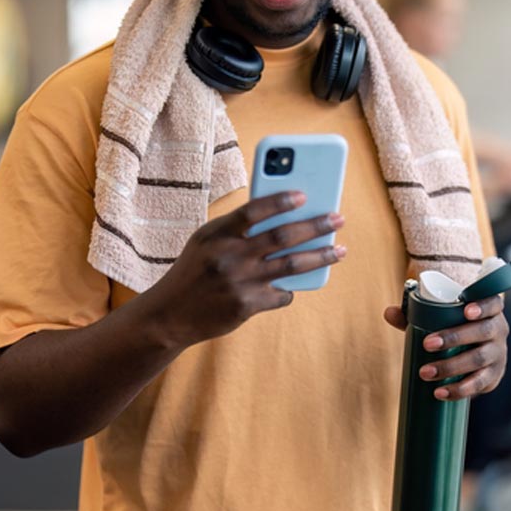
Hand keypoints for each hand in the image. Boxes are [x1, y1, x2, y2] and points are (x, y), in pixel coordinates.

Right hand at [147, 190, 345, 347]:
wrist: (170, 314)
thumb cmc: (195, 270)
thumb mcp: (206, 242)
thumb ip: (237, 229)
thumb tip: (286, 218)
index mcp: (216, 233)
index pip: (253, 210)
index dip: (280, 201)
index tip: (304, 196)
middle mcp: (229, 256)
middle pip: (282, 236)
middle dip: (315, 226)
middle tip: (338, 219)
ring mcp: (239, 282)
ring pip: (291, 265)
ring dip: (320, 256)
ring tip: (339, 250)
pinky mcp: (246, 306)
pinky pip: (282, 294)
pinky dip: (290, 289)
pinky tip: (292, 286)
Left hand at [384, 295, 509, 399]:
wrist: (472, 351)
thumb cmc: (453, 327)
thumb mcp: (437, 317)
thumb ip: (414, 314)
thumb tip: (389, 313)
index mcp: (488, 310)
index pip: (493, 303)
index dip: (483, 306)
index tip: (466, 311)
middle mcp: (498, 330)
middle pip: (482, 332)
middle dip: (454, 338)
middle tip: (427, 344)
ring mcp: (498, 353)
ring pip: (479, 359)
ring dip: (451, 367)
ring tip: (425, 373)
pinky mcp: (494, 376)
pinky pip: (480, 383)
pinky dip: (460, 389)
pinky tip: (441, 393)